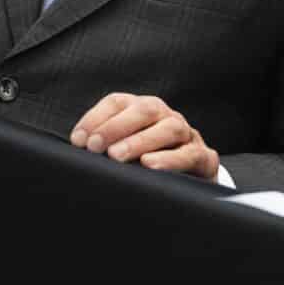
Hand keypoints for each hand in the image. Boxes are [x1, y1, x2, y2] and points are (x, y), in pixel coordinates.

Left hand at [70, 93, 219, 180]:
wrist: (194, 182)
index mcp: (143, 109)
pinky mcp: (205, 158)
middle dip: (116, 127)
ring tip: (117, 156)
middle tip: (96, 147)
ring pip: (168, 129)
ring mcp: (187, 134)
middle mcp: (165, 116)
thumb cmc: (149, 164)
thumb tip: (78, 149)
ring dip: (140, 141)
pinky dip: (170, 160)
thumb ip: (105, 147)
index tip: (78, 140)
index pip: (118, 103)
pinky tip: (150, 166)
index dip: (96, 118)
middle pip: (143, 110)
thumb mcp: (127, 151)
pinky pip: (190, 155)